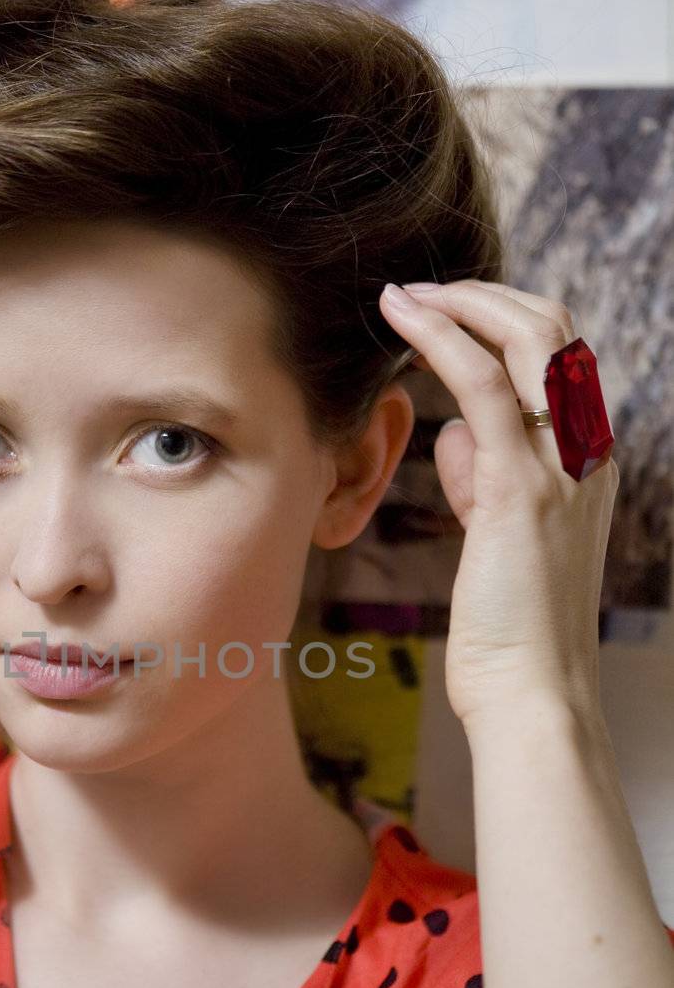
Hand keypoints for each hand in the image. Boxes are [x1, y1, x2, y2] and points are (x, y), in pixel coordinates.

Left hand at [378, 279, 618, 734]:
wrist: (532, 695)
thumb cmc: (509, 626)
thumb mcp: (499, 536)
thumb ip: (487, 479)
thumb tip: (459, 435)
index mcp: (587, 461)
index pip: (561, 357)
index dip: (506, 319)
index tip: (446, 311)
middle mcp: (586, 452)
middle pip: (554, 330)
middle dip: (484, 295)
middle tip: (420, 292)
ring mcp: (560, 467)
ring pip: (526, 340)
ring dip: (459, 302)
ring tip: (401, 294)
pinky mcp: (519, 490)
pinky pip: (480, 387)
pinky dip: (440, 338)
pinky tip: (401, 318)